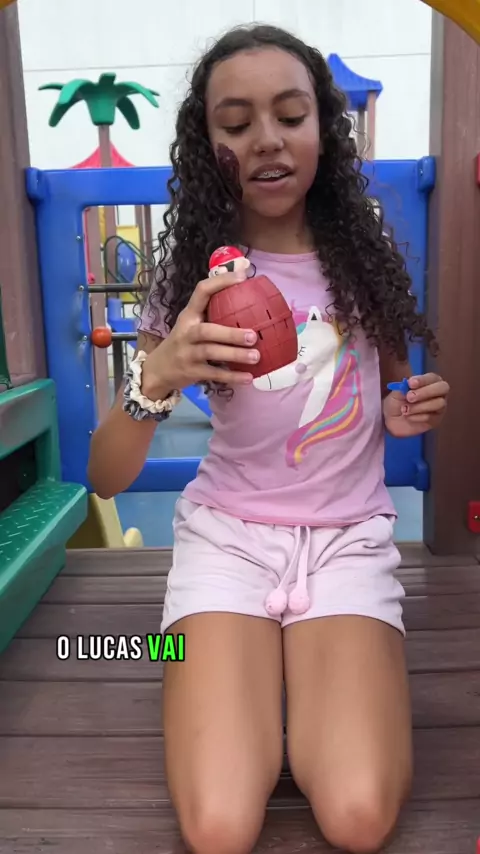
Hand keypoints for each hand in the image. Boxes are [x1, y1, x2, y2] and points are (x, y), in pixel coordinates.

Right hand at [141, 270, 258, 396]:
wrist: (158, 370)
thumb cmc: (184, 342)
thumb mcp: (191, 324)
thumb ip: (212, 312)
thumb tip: (246, 296)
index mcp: (189, 315)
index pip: (201, 291)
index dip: (221, 282)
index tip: (243, 276)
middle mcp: (186, 332)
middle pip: (207, 331)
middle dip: (230, 333)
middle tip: (254, 335)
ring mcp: (187, 353)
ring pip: (210, 352)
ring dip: (234, 355)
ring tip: (256, 356)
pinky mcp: (191, 372)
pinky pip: (213, 374)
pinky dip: (231, 377)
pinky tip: (248, 377)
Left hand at [383, 372, 449, 437]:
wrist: (393, 422)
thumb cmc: (397, 403)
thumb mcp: (396, 394)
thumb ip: (403, 388)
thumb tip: (408, 384)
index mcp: (429, 382)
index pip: (432, 377)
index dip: (423, 380)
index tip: (411, 383)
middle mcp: (438, 392)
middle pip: (443, 388)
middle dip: (425, 392)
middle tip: (409, 397)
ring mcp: (439, 407)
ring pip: (439, 403)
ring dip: (419, 406)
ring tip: (405, 410)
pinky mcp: (436, 420)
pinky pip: (432, 417)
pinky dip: (418, 417)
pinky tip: (408, 417)